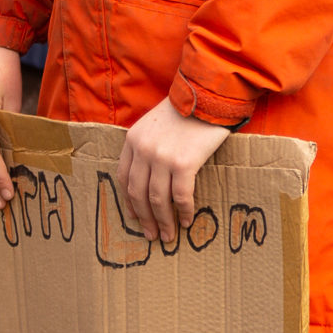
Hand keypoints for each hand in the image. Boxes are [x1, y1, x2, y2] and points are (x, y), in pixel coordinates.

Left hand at [117, 96, 228, 241]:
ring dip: (164, 221)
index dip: (129, 201)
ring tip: (169, 236)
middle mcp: (143, 150)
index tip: (136, 217)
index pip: (123, 178)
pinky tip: (188, 221)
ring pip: (157, 200)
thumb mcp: (156, 122)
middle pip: (138, 193)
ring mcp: (162, 158)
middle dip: (145, 218)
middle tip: (151, 235)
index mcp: (133, 140)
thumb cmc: (187, 109)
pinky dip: (184, 211)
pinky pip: (181, 196)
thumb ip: (148, 144)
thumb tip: (153, 174)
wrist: (209, 95)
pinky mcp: (184, 163)